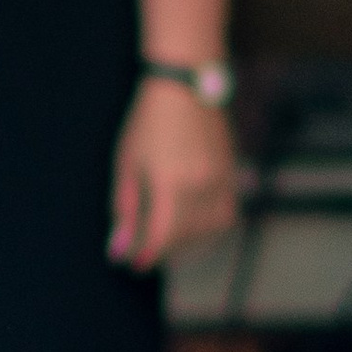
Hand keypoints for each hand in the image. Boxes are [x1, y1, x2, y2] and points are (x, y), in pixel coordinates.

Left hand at [109, 71, 237, 269]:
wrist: (186, 86)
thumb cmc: (148, 123)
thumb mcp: (126, 165)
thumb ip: (125, 210)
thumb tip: (119, 249)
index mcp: (171, 183)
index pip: (162, 238)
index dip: (147, 257)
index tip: (134, 264)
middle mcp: (201, 185)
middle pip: (185, 238)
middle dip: (164, 251)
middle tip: (144, 251)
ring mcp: (221, 180)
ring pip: (210, 231)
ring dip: (187, 243)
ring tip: (166, 238)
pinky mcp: (231, 174)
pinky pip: (226, 215)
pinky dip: (209, 228)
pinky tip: (190, 224)